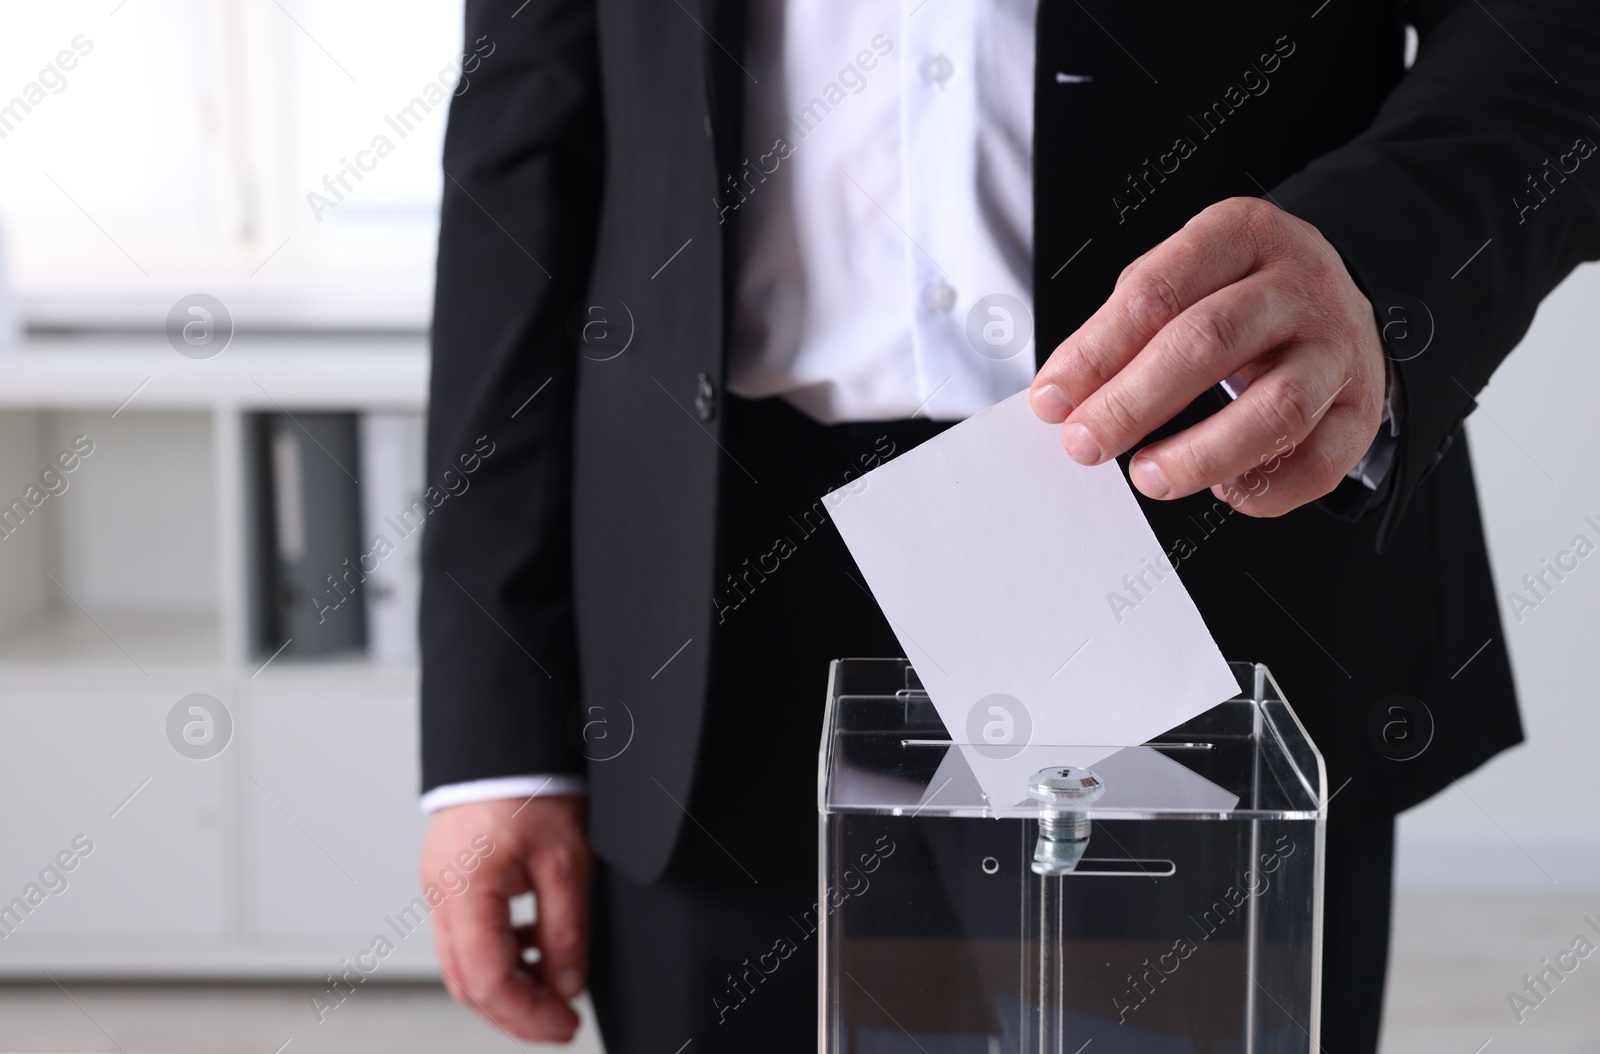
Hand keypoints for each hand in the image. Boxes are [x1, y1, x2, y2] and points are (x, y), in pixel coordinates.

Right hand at [421, 796, 592, 1042]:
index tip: (566, 1024)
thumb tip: (567, 983)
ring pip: (464, 964)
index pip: (488, 981)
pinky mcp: (452, 879)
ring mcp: (441, 887)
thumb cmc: (532, 783)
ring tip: (555, 991)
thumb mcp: (567, 861)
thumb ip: (566, 929)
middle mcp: (442, 894)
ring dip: (508, 987)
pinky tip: (536, 949)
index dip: (530, 1015)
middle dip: (516, 1013)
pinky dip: (500, 955)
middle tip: (562, 1022)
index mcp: (464, 891)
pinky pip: (468, 935)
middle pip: (468, 983)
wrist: (509, 740)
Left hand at [1030, 197, 1386, 515]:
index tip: (1052, 399)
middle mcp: (1298, 286)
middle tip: (1085, 443)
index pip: (1156, 292)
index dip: (1096, 351)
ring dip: (1201, 453)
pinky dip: (1266, 487)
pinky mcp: (1363, 408)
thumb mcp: (1182, 278)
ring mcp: (1338, 347)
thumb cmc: (1238, 293)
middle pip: (1209, 342)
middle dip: (1133, 402)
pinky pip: (1319, 460)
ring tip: (1148, 476)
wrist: (1337, 300)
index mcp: (1241, 235)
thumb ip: (1123, 328)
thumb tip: (1062, 396)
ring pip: (1276, 408)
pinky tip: (1223, 488)